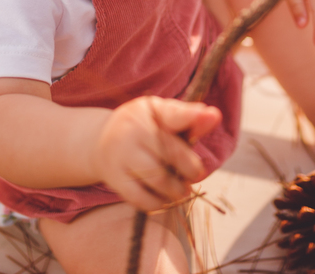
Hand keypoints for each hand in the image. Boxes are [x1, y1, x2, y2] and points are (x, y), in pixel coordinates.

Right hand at [91, 96, 220, 211]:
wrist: (100, 142)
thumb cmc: (142, 128)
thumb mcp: (161, 116)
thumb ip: (187, 118)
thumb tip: (214, 116)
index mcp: (148, 110)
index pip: (172, 114)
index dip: (192, 117)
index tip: (212, 117)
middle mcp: (132, 130)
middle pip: (171, 153)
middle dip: (190, 168)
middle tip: (195, 174)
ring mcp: (121, 155)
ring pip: (158, 179)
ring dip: (177, 190)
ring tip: (182, 189)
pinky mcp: (115, 178)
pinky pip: (142, 198)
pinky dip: (159, 203)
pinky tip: (163, 198)